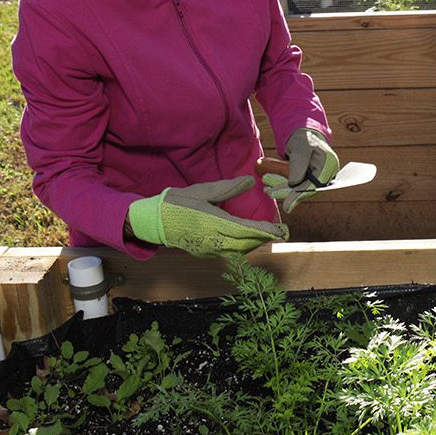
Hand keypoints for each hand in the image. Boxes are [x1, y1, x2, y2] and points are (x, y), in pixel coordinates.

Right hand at [127, 177, 287, 256]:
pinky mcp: (205, 253)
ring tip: (268, 235)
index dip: (264, 230)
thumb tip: (250, 180)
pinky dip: (243, 247)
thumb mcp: (202, 191)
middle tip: (280, 231)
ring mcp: (207, 249)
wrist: (155, 220)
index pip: (244, 229)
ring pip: (239, 251)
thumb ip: (228, 188)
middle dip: (264, 238)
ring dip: (255, 244)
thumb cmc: (178, 202)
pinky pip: (229, 253)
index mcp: (211, 221)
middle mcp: (211, 239)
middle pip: (245, 243)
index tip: (279, 228)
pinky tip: (249, 240)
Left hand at [263, 129, 339, 211]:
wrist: (304, 137)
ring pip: (300, 189)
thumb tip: (294, 184)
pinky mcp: (310, 180)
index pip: (315, 185)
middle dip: (287, 192)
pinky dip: (284, 187)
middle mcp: (327, 173)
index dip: (300, 195)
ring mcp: (318, 178)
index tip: (287, 205)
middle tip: (270, 192)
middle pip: (307, 189)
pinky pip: (297, 187)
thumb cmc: (303, 139)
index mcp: (329, 164)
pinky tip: (270, 188)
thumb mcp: (300, 147)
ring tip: (267, 189)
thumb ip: (298, 163)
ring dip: (283, 190)